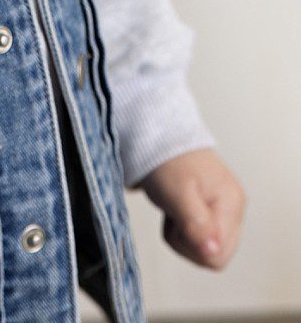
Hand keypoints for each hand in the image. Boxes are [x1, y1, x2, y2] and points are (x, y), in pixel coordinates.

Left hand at [142, 147, 244, 268]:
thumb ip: (196, 225)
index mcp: (231, 205)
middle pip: (215, 256)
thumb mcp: (178, 194)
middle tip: (173, 217)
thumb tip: (212, 254)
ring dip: (183, 236)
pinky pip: (199, 238)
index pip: (219, 255)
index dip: (192, 246)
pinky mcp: (212, 212)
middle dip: (188, 243)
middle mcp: (234, 210)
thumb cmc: (168, 162)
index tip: (177, 221)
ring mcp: (224, 212)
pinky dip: (182, 230)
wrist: (159, 137)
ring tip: (173, 210)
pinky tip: (176, 211)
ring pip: (205, 249)